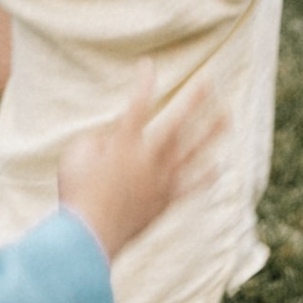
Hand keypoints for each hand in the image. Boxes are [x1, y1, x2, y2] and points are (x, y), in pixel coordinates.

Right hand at [57, 63, 225, 263]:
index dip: (144, 83)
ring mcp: (160, 180)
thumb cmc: (76, 195)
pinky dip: (205, 176)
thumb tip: (110, 140)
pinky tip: (219, 166)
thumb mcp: (74, 157)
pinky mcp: (164, 201)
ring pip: (193, 151)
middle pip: (178, 123)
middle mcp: (148, 158)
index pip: (137, 105)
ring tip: (227, 114)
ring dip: (211, 131)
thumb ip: (94, 141)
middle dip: (194, 99)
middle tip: (210, 79)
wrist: (88, 238)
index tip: (149, 65)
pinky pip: (190, 186)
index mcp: (124, 144)